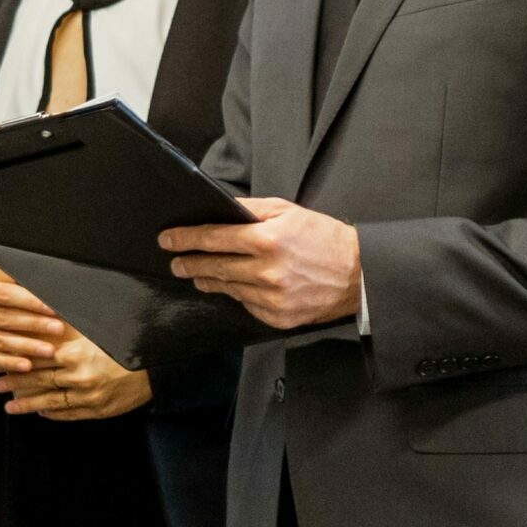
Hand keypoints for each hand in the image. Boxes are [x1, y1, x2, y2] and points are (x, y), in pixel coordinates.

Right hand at [0, 267, 66, 374]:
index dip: (30, 302)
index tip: (52, 308)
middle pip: (2, 319)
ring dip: (26, 347)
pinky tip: (27, 365)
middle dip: (33, 324)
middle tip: (57, 329)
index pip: (3, 294)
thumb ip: (11, 283)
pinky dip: (10, 363)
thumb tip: (46, 286)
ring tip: (49, 350)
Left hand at [0, 328, 151, 420]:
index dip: (16, 360)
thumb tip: (43, 318)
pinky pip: (70, 414)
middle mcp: (80, 377)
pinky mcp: (99, 410)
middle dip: (15, 384)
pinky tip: (40, 413)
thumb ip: (69, 329)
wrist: (159, 365)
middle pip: (40, 381)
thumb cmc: (126, 342)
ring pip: (51, 402)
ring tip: (10, 406)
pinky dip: (53, 414)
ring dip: (28, 404)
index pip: (37, 359)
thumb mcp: (96, 330)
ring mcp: (89, 397)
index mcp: (77, 354)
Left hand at [158, 197, 361, 328]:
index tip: (168, 239)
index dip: (186, 239)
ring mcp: (272, 298)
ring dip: (208, 280)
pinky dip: (237, 294)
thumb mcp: (287, 211)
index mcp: (268, 240)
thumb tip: (219, 209)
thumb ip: (250, 209)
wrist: (359, 273)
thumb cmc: (323, 237)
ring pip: (227, 288)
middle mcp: (267, 272)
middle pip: (214, 267)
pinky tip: (232, 286)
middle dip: (189, 263)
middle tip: (175, 261)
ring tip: (196, 274)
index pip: (214, 238)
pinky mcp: (278, 317)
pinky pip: (246, 304)